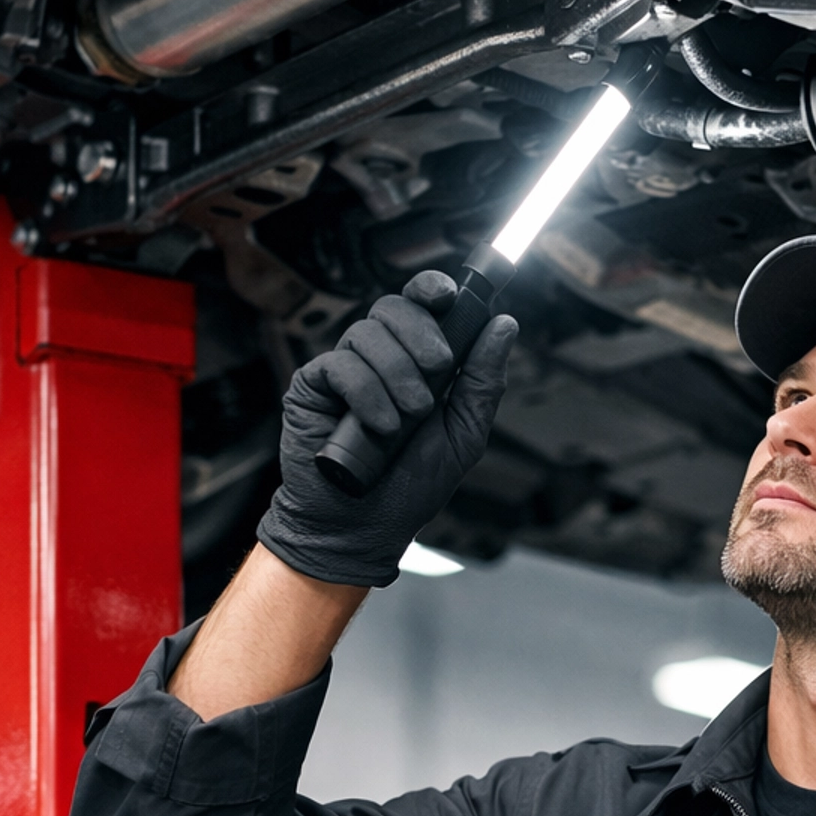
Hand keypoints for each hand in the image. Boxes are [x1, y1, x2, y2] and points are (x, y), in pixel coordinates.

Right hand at [256, 271, 516, 586]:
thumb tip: (504, 324)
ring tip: (407, 419)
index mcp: (415, 361)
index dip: (432, 288)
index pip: (420, 304)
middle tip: (437, 374)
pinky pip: (340, 365)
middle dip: (422, 336)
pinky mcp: (311, 387)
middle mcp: (377, 358)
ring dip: (398, 374)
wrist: (363, 527)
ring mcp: (343, 371)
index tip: (449, 296)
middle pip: (394, 307)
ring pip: (368, 333)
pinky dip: (367, 393)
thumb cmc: (410, 485)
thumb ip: (483, 380)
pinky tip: (379, 426)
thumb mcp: (463, 434)